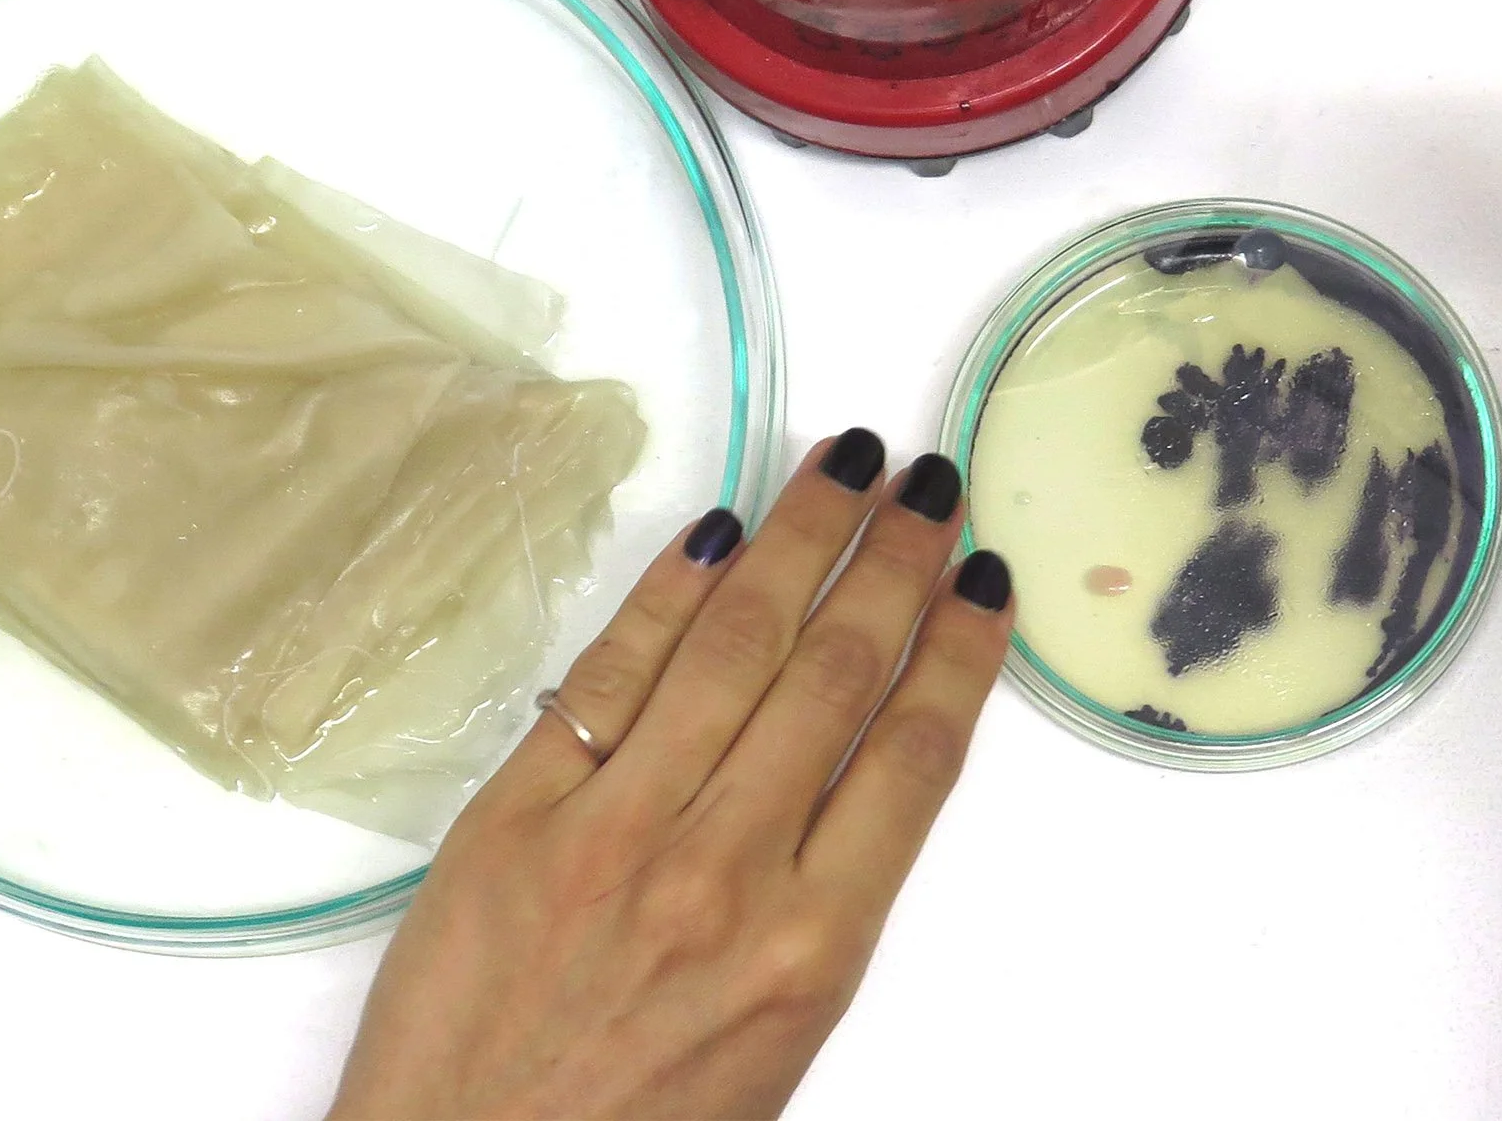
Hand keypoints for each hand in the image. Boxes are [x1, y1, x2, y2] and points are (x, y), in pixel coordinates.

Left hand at [329, 431, 1013, 1120]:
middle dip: (893, 561)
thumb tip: (868, 735)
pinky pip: (613, 671)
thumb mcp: (781, 1037)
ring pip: (734, 646)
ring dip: (801, 538)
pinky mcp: (516, 813)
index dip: (959, 650)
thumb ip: (825, 891)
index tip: (985, 577)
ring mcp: (615, 833)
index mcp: (808, 950)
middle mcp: (723, 876)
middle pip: (833, 675)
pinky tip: (722, 529)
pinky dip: (673, 590)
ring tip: (848, 465)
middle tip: (930, 482)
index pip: (913, 756)